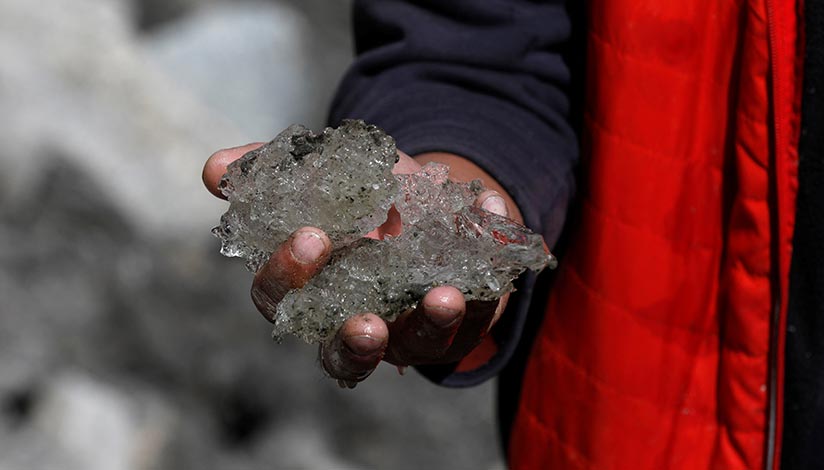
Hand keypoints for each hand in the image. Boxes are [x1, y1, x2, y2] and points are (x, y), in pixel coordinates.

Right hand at [203, 144, 519, 387]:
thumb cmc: (360, 195)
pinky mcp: (462, 321)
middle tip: (366, 321)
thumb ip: (270, 170)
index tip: (310, 238)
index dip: (288, 279)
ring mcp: (411, 329)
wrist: (429, 197)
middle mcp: (355, 320)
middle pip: (343, 354)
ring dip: (432, 325)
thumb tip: (214, 170)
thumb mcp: (318, 172)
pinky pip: (478, 309)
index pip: (282, 303)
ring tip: (444, 295)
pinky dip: (488, 272)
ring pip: (417, 347)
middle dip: (354, 341)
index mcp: (311, 290)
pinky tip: (487, 215)